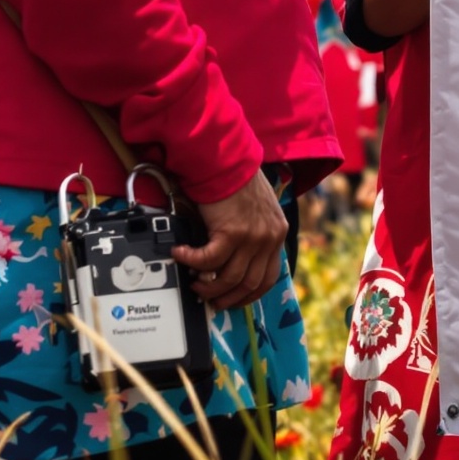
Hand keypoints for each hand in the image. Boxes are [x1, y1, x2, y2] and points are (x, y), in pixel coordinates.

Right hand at [177, 167, 288, 305]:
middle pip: (249, 283)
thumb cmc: (237, 180)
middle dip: (227, 297)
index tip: (234, 300)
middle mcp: (269, 238)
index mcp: (277, 233)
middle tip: (211, 299)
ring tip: (194, 282)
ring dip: (209, 285)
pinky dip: (193, 261)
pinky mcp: (232, 232)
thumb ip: (255, 233)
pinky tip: (181, 255)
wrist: (226, 159)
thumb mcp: (259, 209)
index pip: (269, 277)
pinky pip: (209, 260)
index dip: (249, 294)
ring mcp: (252, 237)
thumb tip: (235, 260)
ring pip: (230, 277)